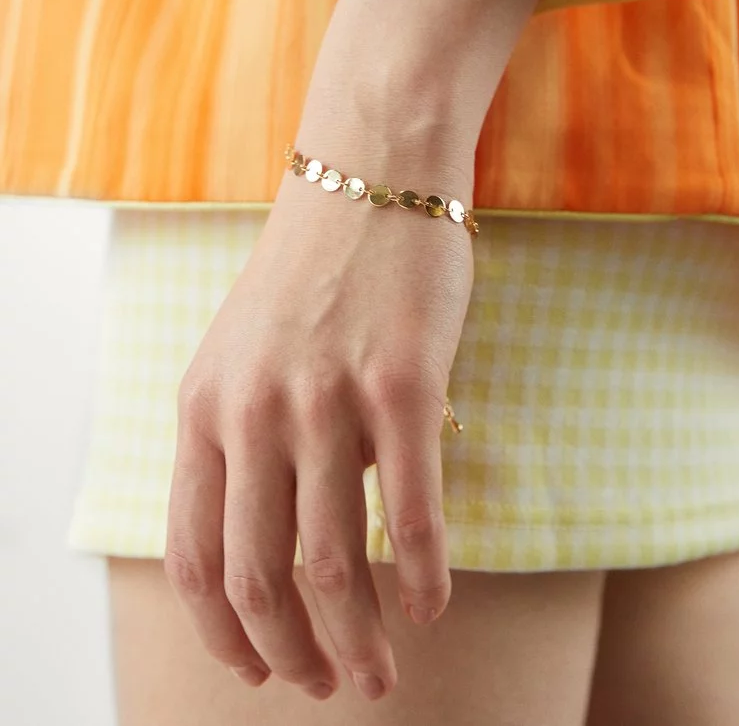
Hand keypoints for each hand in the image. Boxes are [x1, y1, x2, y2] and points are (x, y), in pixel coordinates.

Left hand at [165, 161, 473, 701]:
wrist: (367, 177)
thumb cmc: (314, 271)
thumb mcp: (241, 352)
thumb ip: (239, 440)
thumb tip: (273, 543)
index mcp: (204, 408)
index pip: (193, 557)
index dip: (222, 633)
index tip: (255, 671)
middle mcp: (255, 412)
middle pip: (259, 577)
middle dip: (291, 656)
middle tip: (330, 687)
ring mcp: (327, 400)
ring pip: (333, 562)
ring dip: (358, 639)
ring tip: (381, 675)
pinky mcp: (401, 386)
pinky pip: (413, 514)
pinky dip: (423, 578)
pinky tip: (432, 607)